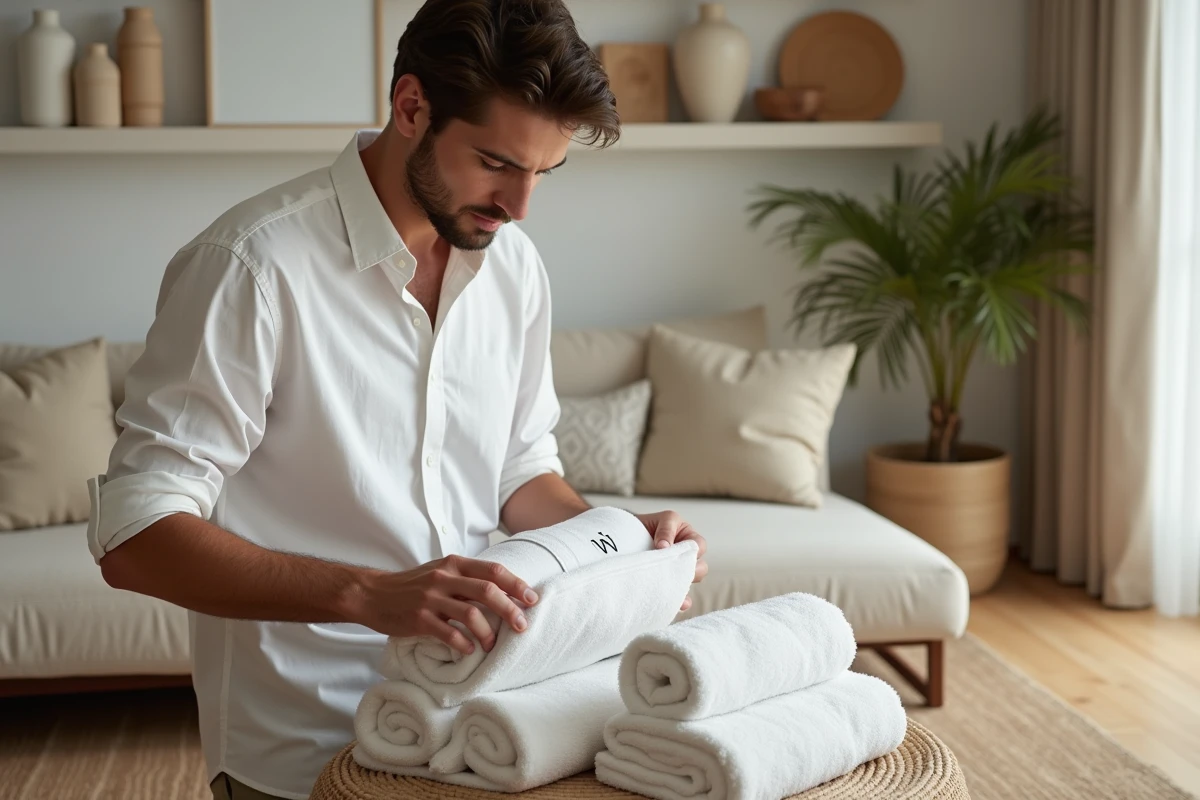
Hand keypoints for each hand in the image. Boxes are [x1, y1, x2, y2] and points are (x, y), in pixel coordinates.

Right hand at [349, 555, 537, 655]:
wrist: (373, 594)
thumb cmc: (413, 585)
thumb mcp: (440, 571)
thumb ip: (467, 577)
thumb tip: (503, 590)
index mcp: (453, 564)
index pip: (493, 570)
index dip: (516, 584)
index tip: (532, 598)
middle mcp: (444, 577)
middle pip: (488, 591)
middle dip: (510, 609)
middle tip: (522, 626)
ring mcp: (431, 598)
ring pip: (471, 614)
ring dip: (488, 633)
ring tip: (492, 645)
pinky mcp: (419, 619)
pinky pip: (449, 634)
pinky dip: (464, 644)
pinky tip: (469, 651)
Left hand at [634, 510, 707, 611]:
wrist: (624, 538)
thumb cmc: (645, 525)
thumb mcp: (660, 520)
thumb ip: (666, 529)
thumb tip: (663, 546)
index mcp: (688, 537)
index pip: (699, 545)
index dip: (689, 550)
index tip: (665, 549)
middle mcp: (685, 556)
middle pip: (700, 566)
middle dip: (689, 570)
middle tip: (674, 569)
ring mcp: (677, 572)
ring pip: (690, 581)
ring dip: (683, 584)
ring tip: (672, 586)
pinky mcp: (669, 586)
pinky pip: (681, 597)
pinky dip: (681, 600)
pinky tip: (677, 603)